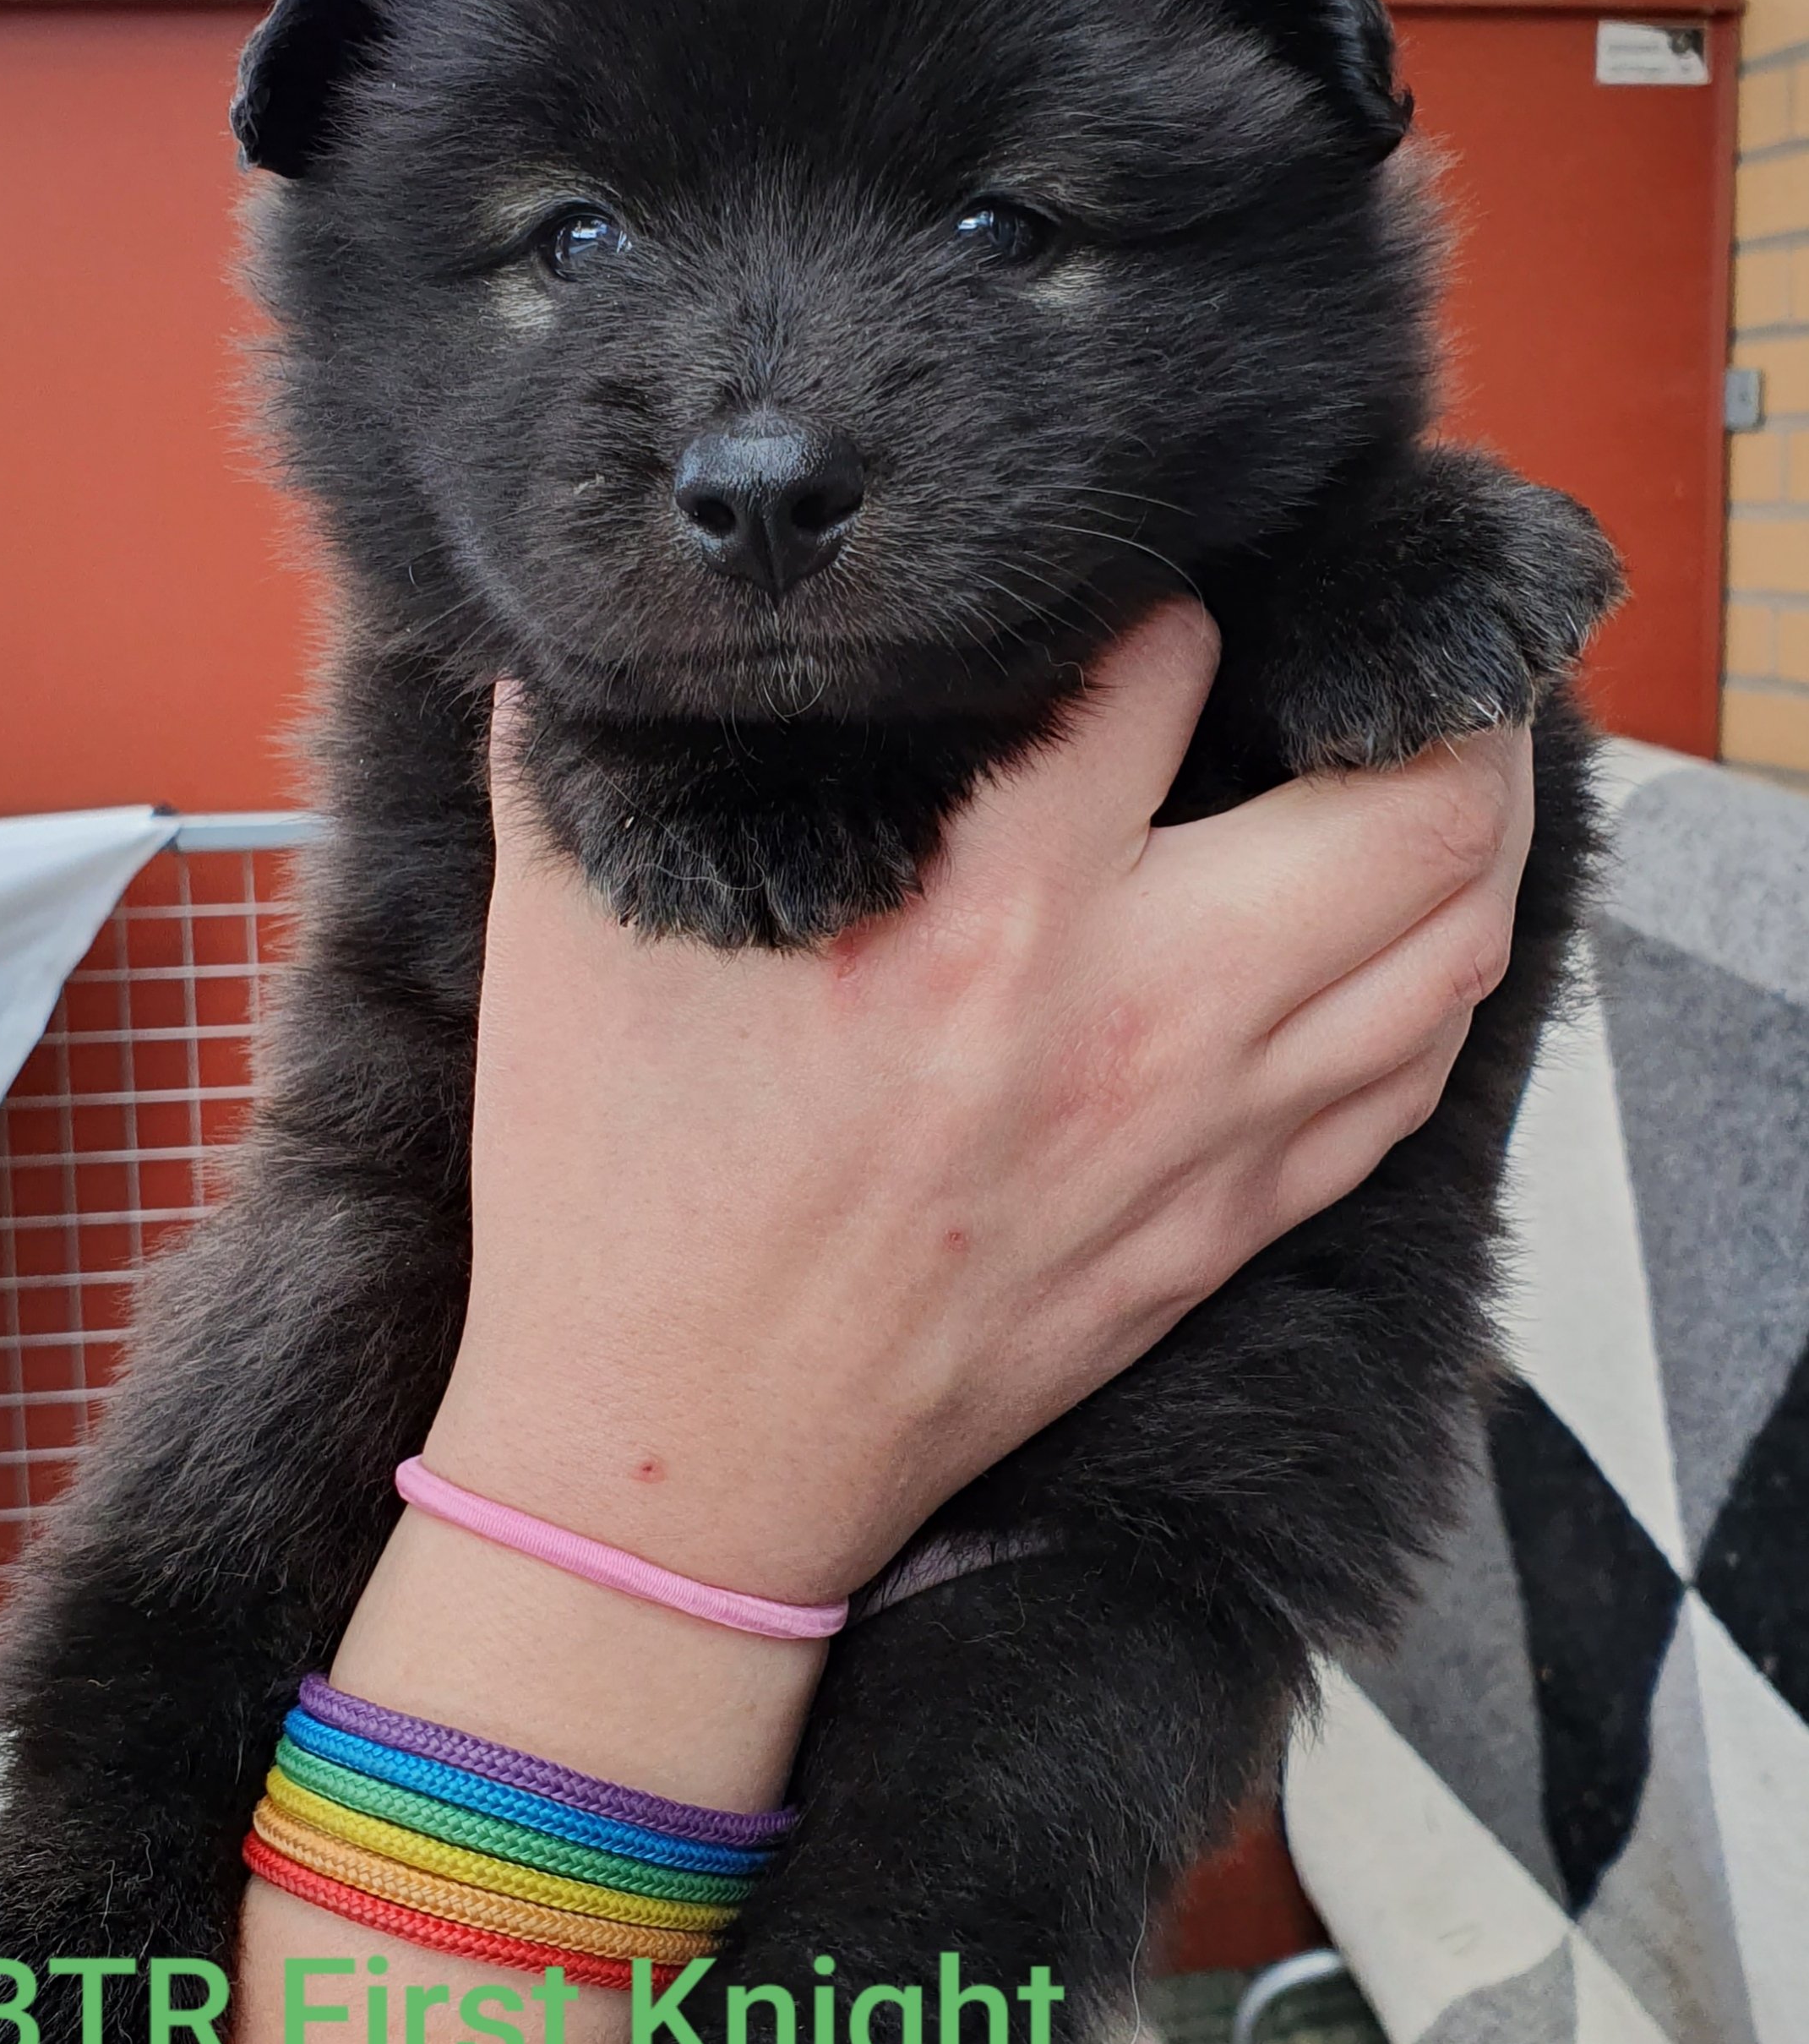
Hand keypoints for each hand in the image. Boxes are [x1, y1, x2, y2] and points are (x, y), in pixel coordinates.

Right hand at [429, 600, 1531, 1607]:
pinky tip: (1399, 928)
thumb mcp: (572, 924)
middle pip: (1416, 804)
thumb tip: (621, 609)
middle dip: (1434, 684)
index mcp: (981, 913)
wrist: (680, 1457)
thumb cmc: (623, 1192)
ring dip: (1470, 819)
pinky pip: (1411, 1079)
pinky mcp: (1223, 1229)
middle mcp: (1137, 1014)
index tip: (1137, 586)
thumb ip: (604, 733)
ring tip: (1434, 748)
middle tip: (1390, 631)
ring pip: (1455, 940)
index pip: (1168, 665)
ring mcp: (1205, 1136)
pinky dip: (1435, 976)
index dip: (1162, 594)